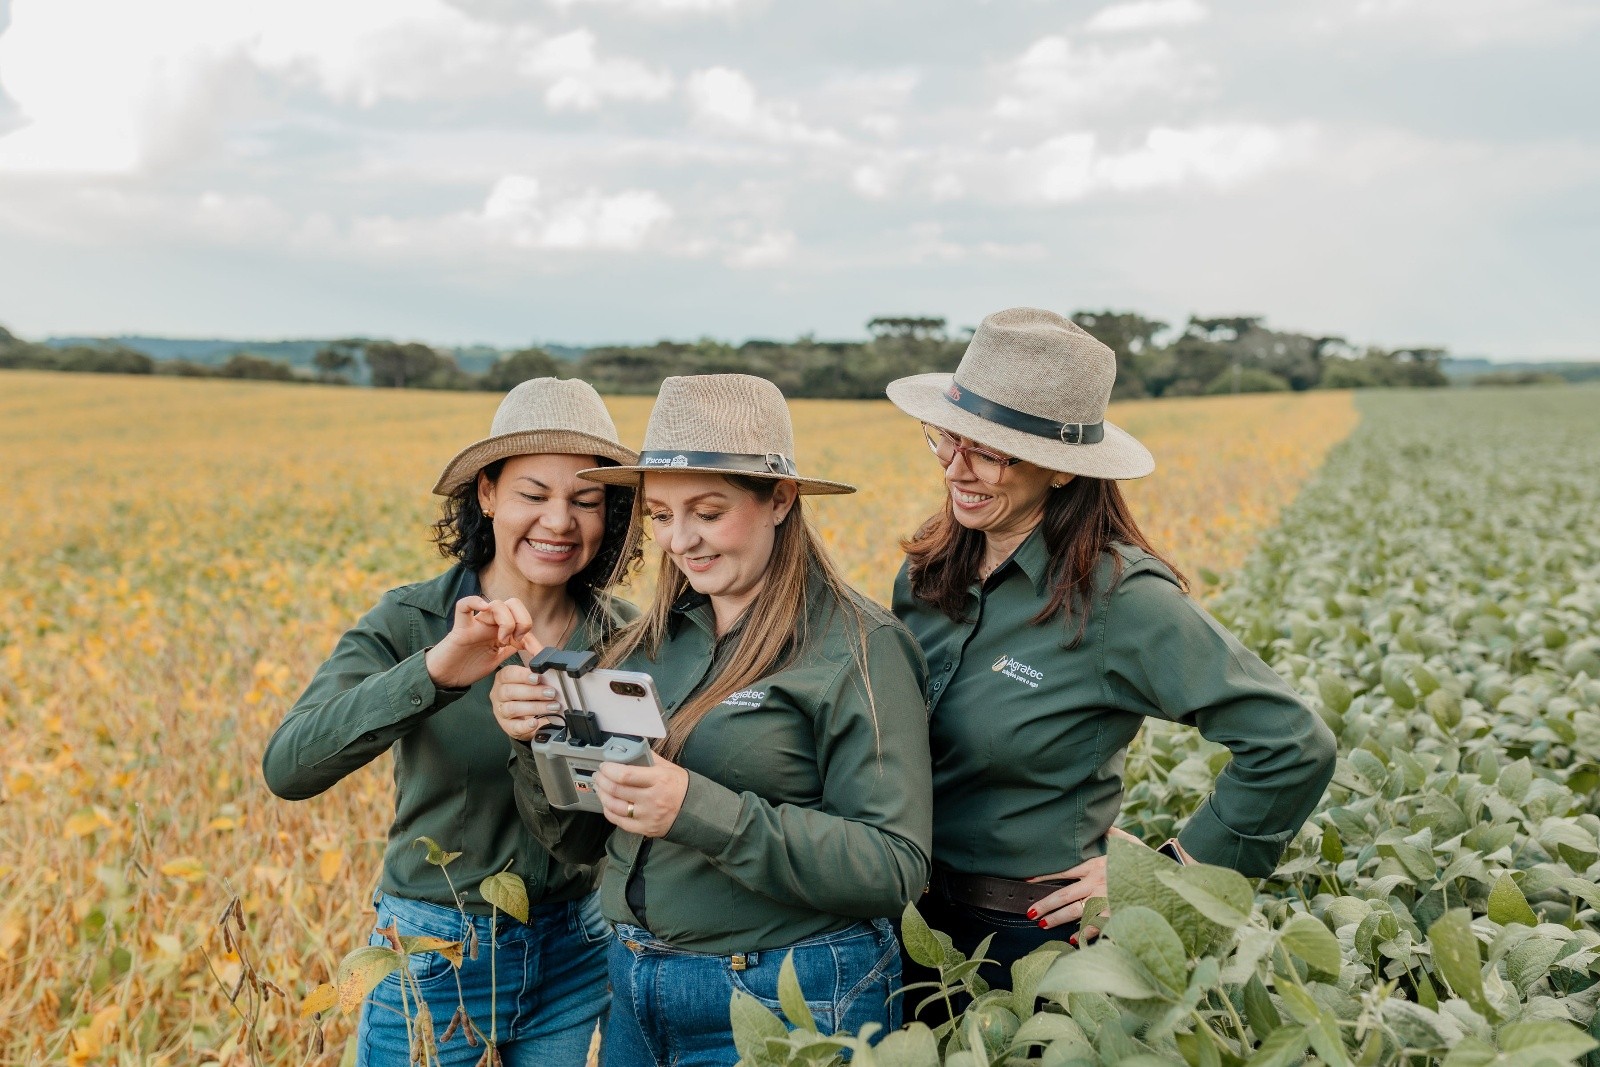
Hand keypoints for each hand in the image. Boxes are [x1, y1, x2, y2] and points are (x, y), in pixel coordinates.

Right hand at [425, 596, 539, 689]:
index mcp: (500, 630)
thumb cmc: (468, 667)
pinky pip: (463, 606)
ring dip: (506, 621)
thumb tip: (531, 649)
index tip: (538, 655)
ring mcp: (475, 624)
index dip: (533, 638)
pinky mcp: (460, 629)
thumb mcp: (496, 659)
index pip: (522, 621)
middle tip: (518, 640)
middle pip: (513, 603)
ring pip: (496, 604)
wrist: (445, 678)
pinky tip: (484, 609)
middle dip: (522, 620)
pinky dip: (474, 602)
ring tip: (502, 640)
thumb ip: (510, 650)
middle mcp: (490, 623)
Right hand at [490, 664, 565, 742]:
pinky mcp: (506, 726)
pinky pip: (513, 727)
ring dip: (535, 707)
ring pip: (512, 708)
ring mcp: (500, 711)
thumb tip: (546, 654)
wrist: (524, 714)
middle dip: (533, 692)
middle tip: (551, 693)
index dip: (522, 675)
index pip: (508, 674)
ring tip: (552, 707)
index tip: (537, 677)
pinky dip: (525, 725)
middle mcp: (498, 694)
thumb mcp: (530, 677)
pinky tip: (535, 722)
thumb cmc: (527, 692)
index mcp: (503, 678)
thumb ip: (536, 664)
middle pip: (510, 691)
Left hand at [593, 756, 689, 837]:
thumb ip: (649, 758)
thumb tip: (631, 748)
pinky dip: (609, 811)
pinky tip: (607, 804)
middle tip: (598, 775)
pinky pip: (620, 821)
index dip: (609, 770)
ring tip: (600, 787)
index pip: (626, 775)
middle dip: (602, 780)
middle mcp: (652, 798)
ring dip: (602, 795)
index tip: (604, 766)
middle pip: (617, 790)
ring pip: (615, 806)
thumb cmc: (681, 787)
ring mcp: (647, 815)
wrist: (696, 811)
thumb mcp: (669, 767)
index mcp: (659, 779)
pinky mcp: (645, 828)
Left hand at [1026, 826, 1145, 939]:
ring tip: (1042, 924)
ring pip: (1075, 911)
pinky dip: (1083, 932)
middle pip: (1064, 895)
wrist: (1166, 878)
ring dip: (1057, 919)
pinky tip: (1073, 938)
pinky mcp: (1115, 914)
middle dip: (1045, 904)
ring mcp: (1105, 900)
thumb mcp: (1129, 843)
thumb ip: (1113, 835)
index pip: (1063, 871)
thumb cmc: (1146, 861)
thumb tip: (1104, 825)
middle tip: (1030, 911)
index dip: (1044, 876)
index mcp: (1096, 865)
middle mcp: (1097, 883)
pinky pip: (1095, 925)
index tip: (1027, 880)